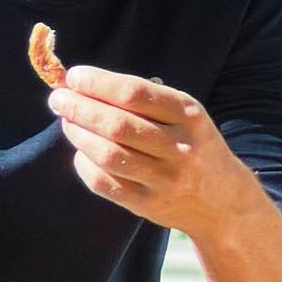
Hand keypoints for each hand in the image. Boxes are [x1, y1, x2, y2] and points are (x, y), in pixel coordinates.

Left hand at [43, 57, 218, 237]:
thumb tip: (84, 84)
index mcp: (189, 115)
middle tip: (58, 99)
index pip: (135, 93)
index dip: (98, 83)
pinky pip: (105, 184)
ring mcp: (165, 179)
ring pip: (108, 155)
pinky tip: (79, 153)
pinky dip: (84, 165)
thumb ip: (145, 99)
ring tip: (67, 122)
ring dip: (78, 135)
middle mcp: (179, 146)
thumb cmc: (193, 145)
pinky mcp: (149, 205)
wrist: (223, 201)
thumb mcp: (185, 116)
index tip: (73, 76)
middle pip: (117, 124)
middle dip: (80, 108)